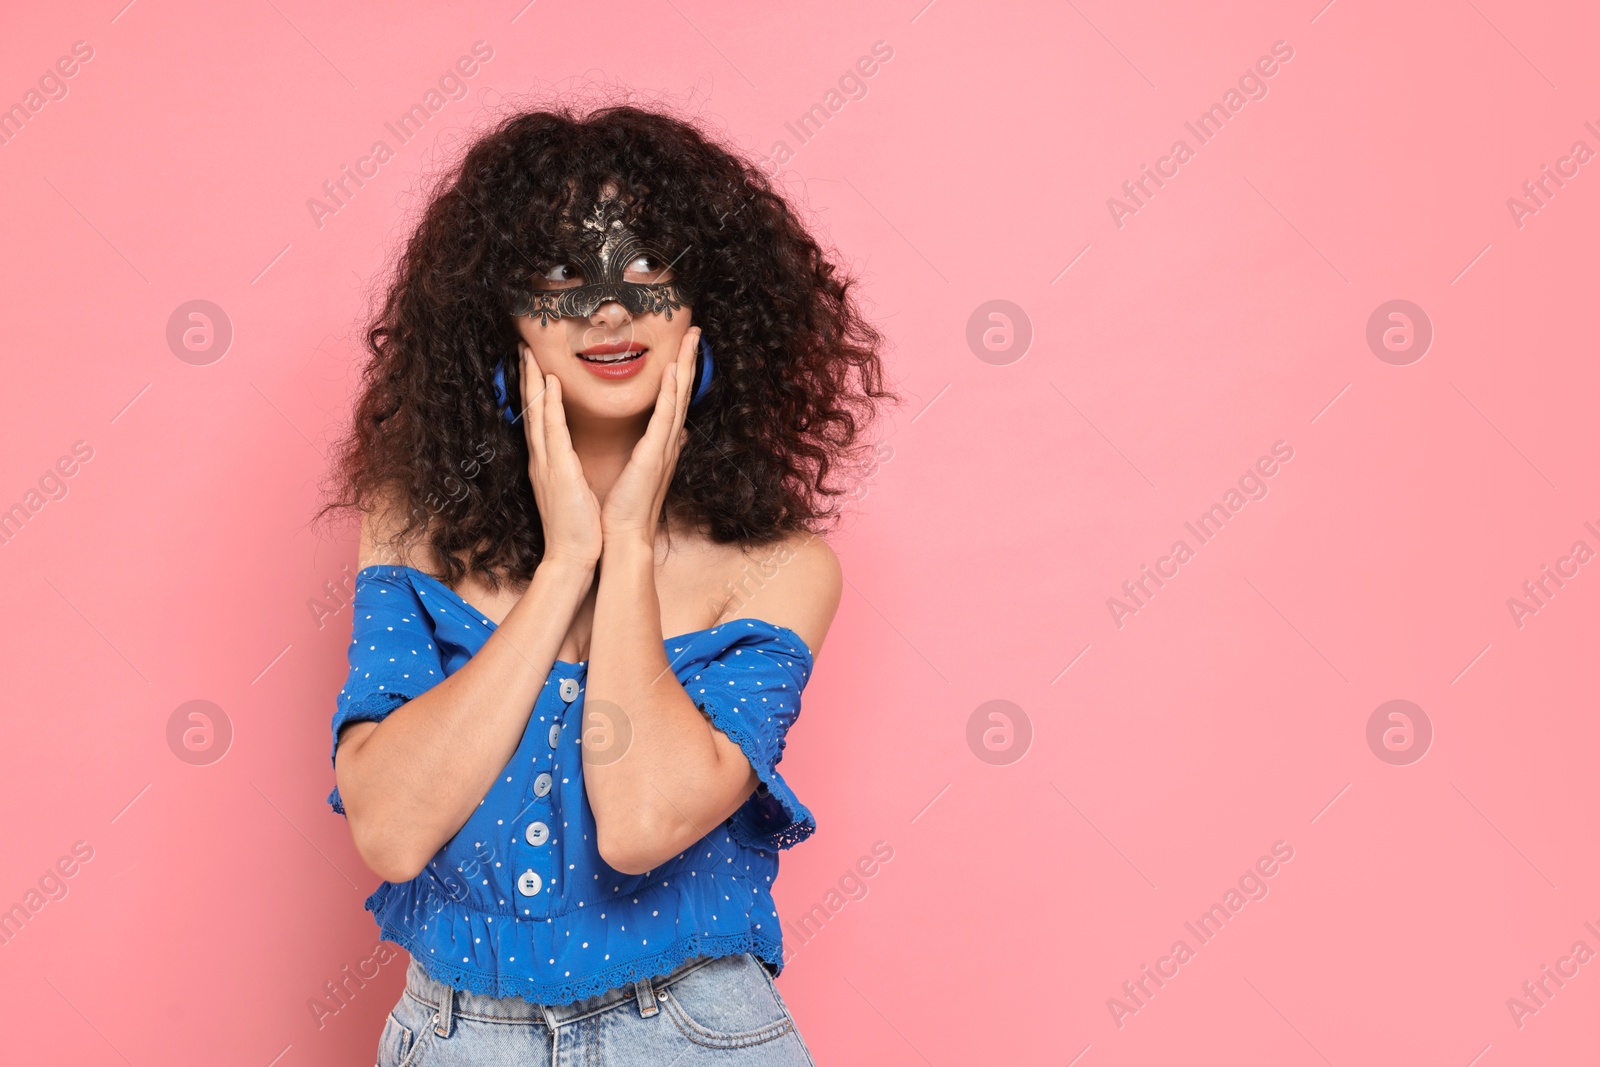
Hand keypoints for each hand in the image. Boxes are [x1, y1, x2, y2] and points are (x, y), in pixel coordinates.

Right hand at [518, 343, 603, 565]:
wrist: (572, 557)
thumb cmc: (579, 528)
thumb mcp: (576, 492)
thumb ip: (574, 472)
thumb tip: (579, 460)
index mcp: (548, 464)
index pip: (541, 421)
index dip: (536, 392)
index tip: (536, 366)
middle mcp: (542, 459)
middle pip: (531, 410)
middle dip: (527, 378)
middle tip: (523, 347)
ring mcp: (546, 463)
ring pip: (537, 414)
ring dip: (532, 381)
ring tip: (530, 353)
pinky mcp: (557, 470)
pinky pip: (552, 431)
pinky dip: (549, 406)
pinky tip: (548, 384)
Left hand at [599, 327, 699, 547]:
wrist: (623, 536)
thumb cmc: (626, 508)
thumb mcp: (644, 471)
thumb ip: (660, 449)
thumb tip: (676, 434)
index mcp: (662, 445)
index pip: (675, 401)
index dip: (681, 373)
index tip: (684, 347)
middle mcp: (668, 443)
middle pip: (683, 393)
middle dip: (689, 360)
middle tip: (694, 330)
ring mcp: (664, 449)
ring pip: (679, 399)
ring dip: (685, 366)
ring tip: (691, 338)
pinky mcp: (654, 457)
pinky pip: (665, 419)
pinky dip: (672, 394)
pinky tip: (674, 372)